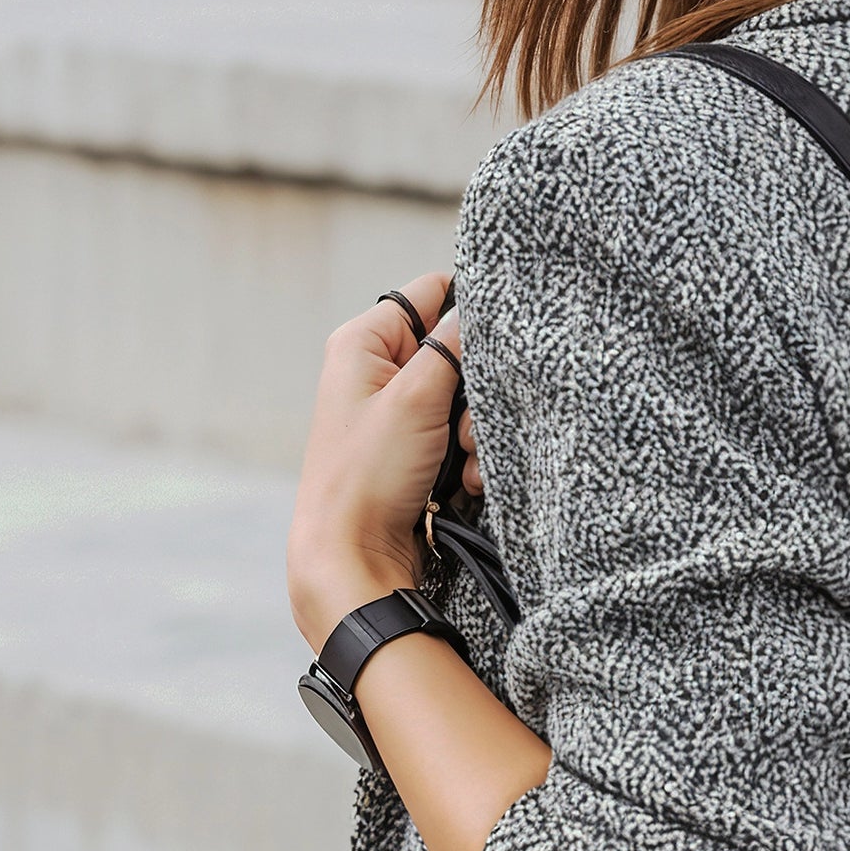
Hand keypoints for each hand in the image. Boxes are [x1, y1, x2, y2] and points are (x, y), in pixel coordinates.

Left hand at [286, 271, 479, 650]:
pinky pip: (460, 440)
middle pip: (455, 354)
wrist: (353, 557)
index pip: (428, 294)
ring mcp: (397, 416)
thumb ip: (451, 347)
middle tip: (466, 426)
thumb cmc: (367, 476)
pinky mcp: (414, 454)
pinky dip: (470, 462)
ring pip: (465, 402)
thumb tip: (480, 309)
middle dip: (475, 393)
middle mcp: (378, 374)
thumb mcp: (415, 399)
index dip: (467, 310)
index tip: (496, 338)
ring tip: (462, 464)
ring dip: (477, 435)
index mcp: (364, 344)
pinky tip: (463, 486)